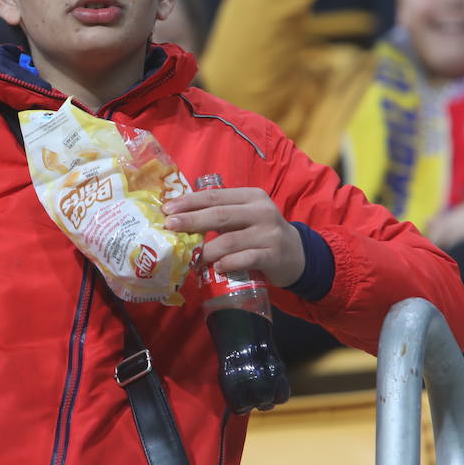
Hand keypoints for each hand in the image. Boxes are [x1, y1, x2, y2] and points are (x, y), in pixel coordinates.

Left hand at [162, 187, 304, 286]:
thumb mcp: (245, 216)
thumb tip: (179, 217)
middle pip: (220, 215)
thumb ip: (221, 214)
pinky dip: (228, 264)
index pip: (215, 197)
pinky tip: (216, 268)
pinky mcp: (273, 255)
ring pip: (230, 241)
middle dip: (191, 221)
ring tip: (190, 258)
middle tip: (169, 226)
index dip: (190, 202)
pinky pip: (245, 259)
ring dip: (206, 251)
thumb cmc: (261, 233)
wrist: (297, 255)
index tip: (167, 209)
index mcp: (251, 196)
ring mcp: (269, 234)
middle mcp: (261, 211)